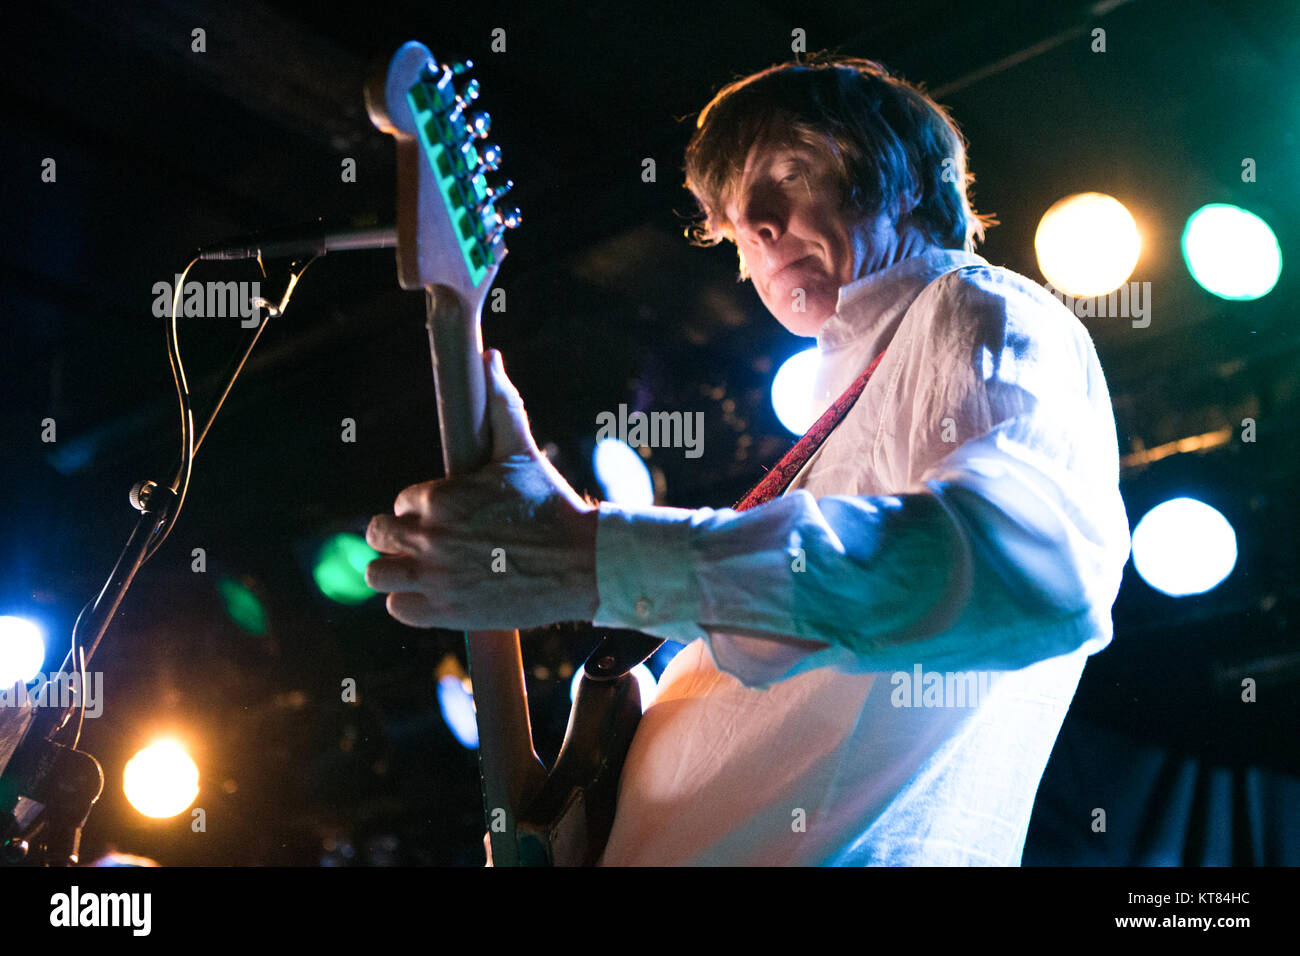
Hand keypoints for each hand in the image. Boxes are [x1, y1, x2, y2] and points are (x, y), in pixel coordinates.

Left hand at [365, 350, 598, 630]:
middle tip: (433, 542)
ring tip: (426, 569)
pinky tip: (438, 594)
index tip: (451, 516)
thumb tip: (488, 356)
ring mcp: (433, 577)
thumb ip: (498, 403)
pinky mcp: (442, 613)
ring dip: (396, 570)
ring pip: (377, 573)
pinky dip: (411, 602)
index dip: (423, 508)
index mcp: (440, 496)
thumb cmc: (551, 505)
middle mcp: (430, 536)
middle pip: (378, 533)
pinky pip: (397, 607)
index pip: (403, 500)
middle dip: (401, 535)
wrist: (581, 563)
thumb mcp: (521, 451)